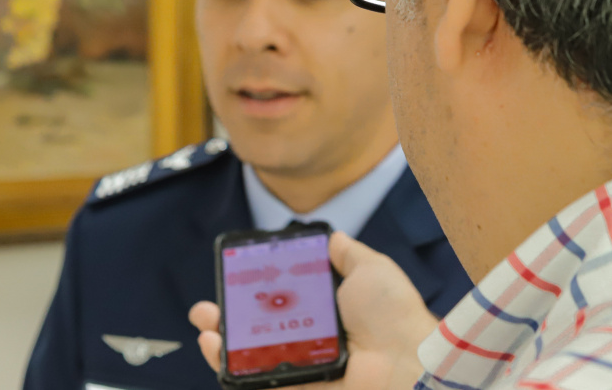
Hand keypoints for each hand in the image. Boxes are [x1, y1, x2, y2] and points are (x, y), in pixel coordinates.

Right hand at [188, 231, 436, 388]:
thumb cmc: (391, 314)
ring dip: (222, 342)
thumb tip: (332, 236)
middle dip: (227, 318)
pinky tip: (215, 348)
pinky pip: (258, 383)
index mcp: (327, 313)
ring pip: (252, 357)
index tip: (234, 280)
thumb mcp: (371, 269)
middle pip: (258, 330)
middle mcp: (312, 341)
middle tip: (207, 308)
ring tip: (205, 327)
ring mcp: (302, 368)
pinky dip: (232, 370)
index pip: (280, 303)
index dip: (253, 293)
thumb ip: (348, 254)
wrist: (406, 359)